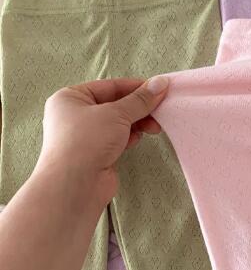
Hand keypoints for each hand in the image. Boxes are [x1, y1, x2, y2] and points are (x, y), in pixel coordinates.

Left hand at [34, 77, 168, 205]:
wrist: (74, 186)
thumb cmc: (87, 141)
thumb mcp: (117, 113)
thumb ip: (141, 99)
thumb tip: (161, 83)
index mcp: (71, 98)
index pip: (110, 86)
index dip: (136, 87)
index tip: (159, 89)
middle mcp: (74, 115)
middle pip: (115, 104)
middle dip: (139, 108)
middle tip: (160, 110)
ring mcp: (85, 136)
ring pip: (118, 122)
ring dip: (138, 123)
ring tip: (154, 127)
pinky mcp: (95, 153)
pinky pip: (117, 138)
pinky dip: (130, 137)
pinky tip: (137, 140)